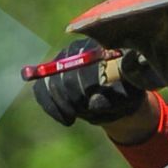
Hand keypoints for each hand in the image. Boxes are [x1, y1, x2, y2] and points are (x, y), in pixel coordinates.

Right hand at [32, 52, 154, 130]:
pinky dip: (51, 108)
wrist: (115, 101)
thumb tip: (94, 100)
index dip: (84, 87)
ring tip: (75, 116)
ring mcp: (59, 62)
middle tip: (83, 111)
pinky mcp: (48, 76)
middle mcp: (75, 50)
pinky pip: (41, 90)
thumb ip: (115, 96)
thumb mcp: (126, 97)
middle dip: (73, 98)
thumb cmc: (124, 96)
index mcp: (97, 47)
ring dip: (63, 105)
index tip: (91, 105)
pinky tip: (66, 119)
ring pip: (50, 83)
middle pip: (63, 74)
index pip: (83, 64)